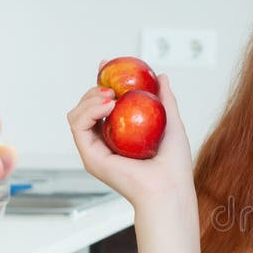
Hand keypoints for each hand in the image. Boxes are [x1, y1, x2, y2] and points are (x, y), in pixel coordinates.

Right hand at [66, 73, 194, 208]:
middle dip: (93, 90)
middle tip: (110, 86)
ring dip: (89, 99)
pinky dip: (89, 110)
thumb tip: (161, 77)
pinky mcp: (90, 156)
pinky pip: (78, 125)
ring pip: (77, 115)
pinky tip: (107, 105)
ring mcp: (95, 151)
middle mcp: (104, 144)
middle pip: (86, 109)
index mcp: (119, 138)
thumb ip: (165, 100)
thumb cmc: (175, 164)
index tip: (105, 66)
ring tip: (110, 95)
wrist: (169, 186)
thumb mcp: (172, 123)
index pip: (103, 107)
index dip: (100, 85)